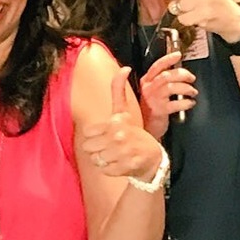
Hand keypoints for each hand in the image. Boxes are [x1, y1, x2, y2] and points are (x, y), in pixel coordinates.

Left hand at [78, 68, 164, 182]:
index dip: (94, 136)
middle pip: (88, 147)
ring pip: (95, 159)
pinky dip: (110, 169)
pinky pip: (104, 170)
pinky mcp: (125, 167)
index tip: (105, 135)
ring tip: (114, 155)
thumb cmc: (135, 133)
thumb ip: (118, 91)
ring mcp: (122, 153)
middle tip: (109, 147)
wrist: (153, 158)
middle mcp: (118, 137)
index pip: (87, 133)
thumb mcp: (124, 112)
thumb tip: (124, 68)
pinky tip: (119, 163)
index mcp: (115, 123)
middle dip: (97, 149)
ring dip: (103, 160)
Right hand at [136, 50, 193, 138]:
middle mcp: (148, 89)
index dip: (168, 59)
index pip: (157, 66)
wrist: (145, 128)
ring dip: (186, 88)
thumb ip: (161, 81)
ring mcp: (153, 100)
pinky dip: (186, 102)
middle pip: (166, 75)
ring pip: (171, 87)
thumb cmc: (150, 110)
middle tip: (191, 78)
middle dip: (182, 74)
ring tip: (192, 91)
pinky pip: (176, 103)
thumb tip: (180, 72)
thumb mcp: (152, 92)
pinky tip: (190, 103)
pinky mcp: (159, 111)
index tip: (178, 55)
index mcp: (146, 82)